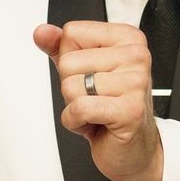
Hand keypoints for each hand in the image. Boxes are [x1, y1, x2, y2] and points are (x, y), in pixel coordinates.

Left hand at [36, 20, 162, 180]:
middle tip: (95, 99)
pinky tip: (94, 123)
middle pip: (68, 62)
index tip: (92, 76)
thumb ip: (60, 47)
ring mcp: (136, 82)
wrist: (133, 148)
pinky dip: (75, 122)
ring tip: (96, 112)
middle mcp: (137, 56)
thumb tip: (42, 32)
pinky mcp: (130, 110)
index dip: (71, 60)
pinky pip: (78, 108)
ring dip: (75, 106)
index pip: (72, 33)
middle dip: (72, 87)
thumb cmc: (109, 106)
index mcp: (127, 38)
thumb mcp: (81, 70)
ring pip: (71, 86)